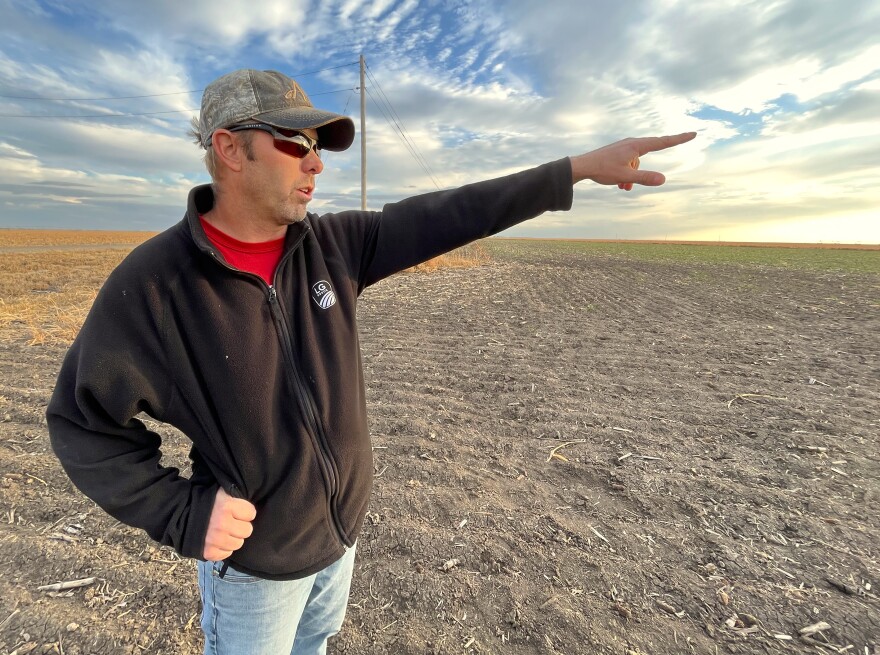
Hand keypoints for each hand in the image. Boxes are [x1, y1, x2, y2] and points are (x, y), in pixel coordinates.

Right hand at [203, 487, 256, 560]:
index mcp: (227, 505)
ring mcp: (215, 539)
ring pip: (239, 543)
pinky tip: (217, 540)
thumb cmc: (206, 504)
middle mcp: (222, 523)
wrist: (180, 516)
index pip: (251, 513)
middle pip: (247, 530)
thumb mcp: (222, 494)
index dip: (244, 512)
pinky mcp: (209, 552)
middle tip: (230, 522)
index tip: (236, 511)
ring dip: (233, 538)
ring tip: (223, 531)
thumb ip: (237, 499)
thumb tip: (254, 505)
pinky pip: (227, 553)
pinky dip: (223, 548)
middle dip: (240, 526)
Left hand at [570, 132, 695, 189]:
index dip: (679, 139)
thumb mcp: (625, 176)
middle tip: (687, 137)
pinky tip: (621, 185)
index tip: (692, 134)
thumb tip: (664, 179)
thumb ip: (644, 178)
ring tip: (624, 187)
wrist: (582, 166)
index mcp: (636, 146)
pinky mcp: (618, 153)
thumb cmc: (602, 170)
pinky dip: (628, 174)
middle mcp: (632, 143)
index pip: (663, 142)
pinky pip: (630, 163)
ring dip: (634, 175)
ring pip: (638, 162)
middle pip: (653, 148)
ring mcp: (625, 147)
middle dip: (662, 153)